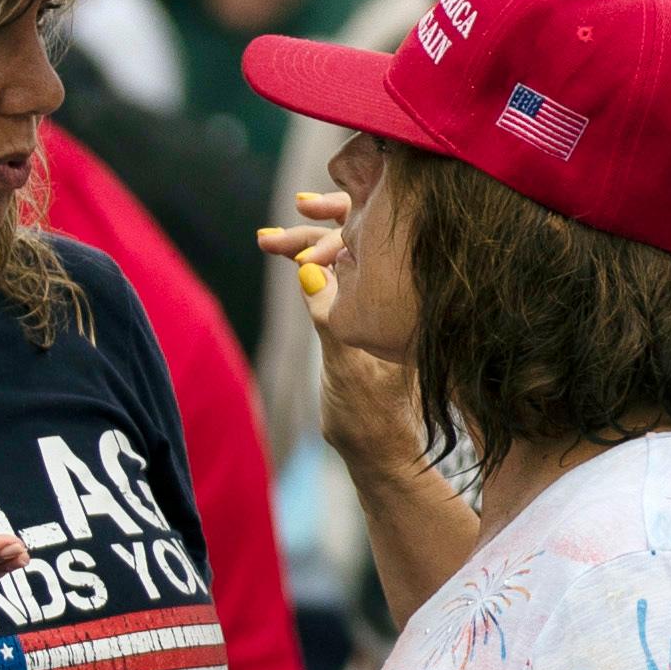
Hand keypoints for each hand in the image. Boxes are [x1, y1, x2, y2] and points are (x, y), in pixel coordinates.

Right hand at [260, 195, 423, 476]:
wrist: (381, 450)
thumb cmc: (372, 414)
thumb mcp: (347, 368)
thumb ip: (328, 319)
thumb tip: (306, 269)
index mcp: (405, 293)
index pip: (376, 234)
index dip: (339, 219)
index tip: (301, 228)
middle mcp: (397, 290)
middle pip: (358, 236)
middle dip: (313, 228)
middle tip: (270, 236)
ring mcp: (380, 300)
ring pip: (343, 254)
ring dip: (304, 245)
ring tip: (266, 240)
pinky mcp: (362, 312)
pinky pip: (337, 274)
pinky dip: (309, 263)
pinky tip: (287, 255)